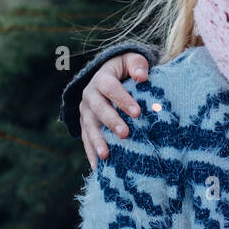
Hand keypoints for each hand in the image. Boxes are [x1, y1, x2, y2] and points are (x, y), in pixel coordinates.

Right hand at [80, 52, 152, 169]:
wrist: (108, 75)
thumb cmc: (126, 69)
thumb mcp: (132, 61)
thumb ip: (137, 65)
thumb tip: (142, 77)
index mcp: (102, 78)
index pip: (111, 88)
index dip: (123, 99)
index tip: (138, 112)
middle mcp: (90, 95)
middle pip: (98, 109)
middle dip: (111, 121)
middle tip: (125, 133)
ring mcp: (86, 111)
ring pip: (89, 126)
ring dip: (97, 141)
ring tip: (106, 155)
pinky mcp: (86, 124)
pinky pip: (86, 139)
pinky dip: (90, 153)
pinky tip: (97, 167)